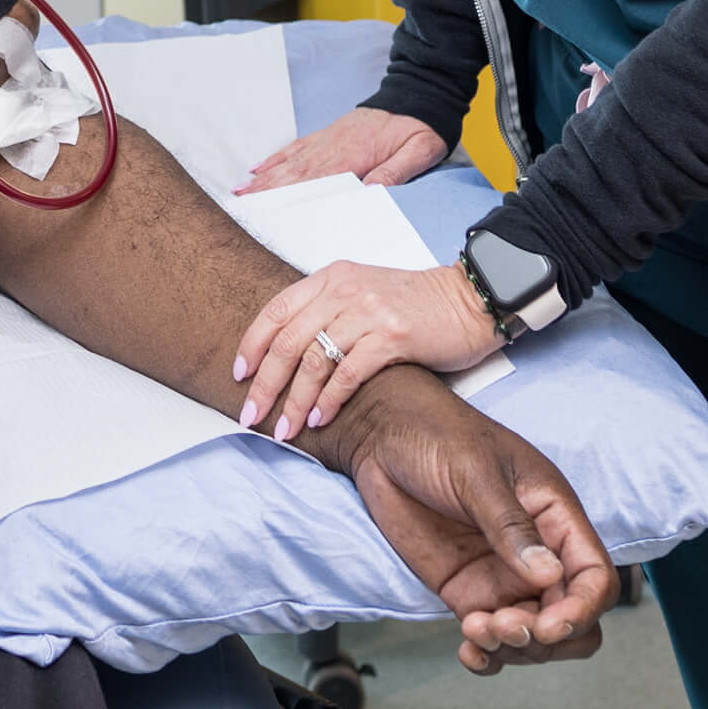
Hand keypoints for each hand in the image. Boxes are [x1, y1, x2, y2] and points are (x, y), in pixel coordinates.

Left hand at [233, 258, 497, 440]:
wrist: (469, 299)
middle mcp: (344, 290)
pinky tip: (319, 420)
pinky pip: (348, 374)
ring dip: (295, 401)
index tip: (238, 375)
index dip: (251, 344)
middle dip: (265, 383)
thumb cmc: (415, 304)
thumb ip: (328, 313)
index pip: (276, 310)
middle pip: (288, 340)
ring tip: (285, 430)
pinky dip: (329, 401)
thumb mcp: (362, 294)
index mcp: (331, 278)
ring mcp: (367, 312)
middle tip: (250, 415)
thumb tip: (288, 355)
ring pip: (314, 361)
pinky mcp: (393, 336)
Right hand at [238, 105, 450, 194]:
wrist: (419, 95)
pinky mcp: (328, 134)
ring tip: (240, 191)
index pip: (316, 180)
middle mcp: (335, 147)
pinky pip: (296, 147)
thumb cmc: (420, 128)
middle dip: (265, 190)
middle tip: (239, 205)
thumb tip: (369, 191)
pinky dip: (276, 158)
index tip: (264, 207)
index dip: (288, 195)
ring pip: (290, 161)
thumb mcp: (420, 151)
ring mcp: (328, 139)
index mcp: (355, 155)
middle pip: (294, 173)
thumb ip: (396, 171)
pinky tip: (259, 168)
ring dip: (264, 178)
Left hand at [329, 370, 616, 673]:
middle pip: (573, 619)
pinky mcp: (469, 592)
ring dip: (515, 649)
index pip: (595, 577)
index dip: (582, 609)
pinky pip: (494, 639)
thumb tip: (549, 576)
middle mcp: (538, 553)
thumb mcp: (476, 472)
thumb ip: (509, 525)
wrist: (382, 436)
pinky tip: (468, 652)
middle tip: (503, 626)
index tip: (549, 625)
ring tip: (475, 630)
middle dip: (547, 637)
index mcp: (555, 516)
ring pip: (536, 638)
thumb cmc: (437, 434)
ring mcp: (503, 576)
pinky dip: (489, 656)